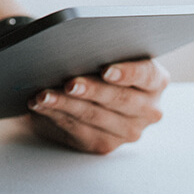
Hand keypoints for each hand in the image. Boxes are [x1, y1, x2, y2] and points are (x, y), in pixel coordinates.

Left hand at [27, 59, 169, 153]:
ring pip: (93, 116)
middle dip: (91, 90)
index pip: (146, 75)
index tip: (105, 70)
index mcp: (154, 82)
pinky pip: (76, 129)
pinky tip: (39, 104)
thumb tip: (78, 50)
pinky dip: (54, 114)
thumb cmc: (96, 66)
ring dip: (65, 104)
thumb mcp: (106, 56)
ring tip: (44, 94)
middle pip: (119, 99)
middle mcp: (147, 109)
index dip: (126, 73)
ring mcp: (126, 131)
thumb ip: (102, 53)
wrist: (82, 90)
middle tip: (69, 83)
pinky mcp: (103, 144)